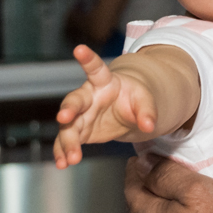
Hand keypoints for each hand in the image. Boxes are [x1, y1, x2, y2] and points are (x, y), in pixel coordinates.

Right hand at [53, 44, 157, 167]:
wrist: (127, 110)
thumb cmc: (133, 98)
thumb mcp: (144, 100)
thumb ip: (148, 111)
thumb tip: (149, 125)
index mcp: (105, 82)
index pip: (96, 68)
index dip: (88, 58)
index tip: (79, 48)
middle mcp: (88, 96)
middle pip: (74, 100)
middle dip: (68, 108)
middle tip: (64, 117)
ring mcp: (81, 115)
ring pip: (68, 126)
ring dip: (67, 141)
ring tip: (70, 158)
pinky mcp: (79, 131)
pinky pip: (67, 141)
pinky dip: (63, 152)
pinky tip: (62, 163)